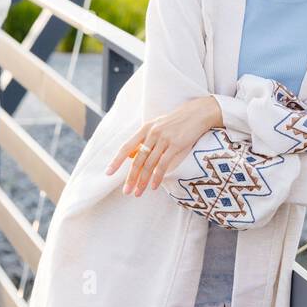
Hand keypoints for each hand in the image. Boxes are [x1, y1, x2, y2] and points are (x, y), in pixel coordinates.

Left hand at [105, 96, 222, 195]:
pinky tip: (154, 186)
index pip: (127, 146)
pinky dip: (158, 177)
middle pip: (138, 160)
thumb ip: (146, 139)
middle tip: (126, 191)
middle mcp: (152, 133)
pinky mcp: (176, 145)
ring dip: (143, 181)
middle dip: (131, 177)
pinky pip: (163, 164)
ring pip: (149, 164)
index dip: (117, 160)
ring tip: (138, 192)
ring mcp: (164, 139)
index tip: (108, 172)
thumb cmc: (177, 122)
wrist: (197, 113)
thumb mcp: (158, 126)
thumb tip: (134, 156)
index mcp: (145, 128)